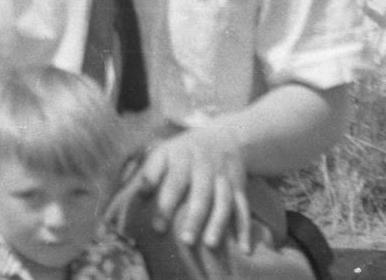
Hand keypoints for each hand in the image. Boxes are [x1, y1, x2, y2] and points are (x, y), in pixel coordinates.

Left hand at [112, 124, 252, 259]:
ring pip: (223, 201)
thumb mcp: (165, 151)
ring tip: (210, 244)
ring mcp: (223, 177)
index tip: (157, 228)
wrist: (225, 136)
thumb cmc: (185, 151)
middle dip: (194, 217)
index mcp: (182, 157)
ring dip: (218, 223)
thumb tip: (141, 192)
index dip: (165, 204)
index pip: (173, 181)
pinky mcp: (239, 187)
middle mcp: (204, 166)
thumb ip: (151, 170)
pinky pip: (243, 209)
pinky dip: (245, 229)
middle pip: (200, 193)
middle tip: (185, 240)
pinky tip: (244, 249)